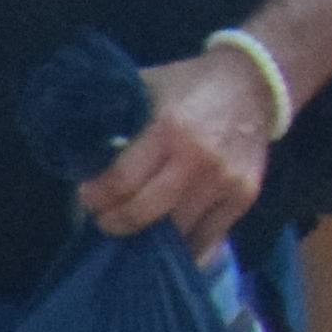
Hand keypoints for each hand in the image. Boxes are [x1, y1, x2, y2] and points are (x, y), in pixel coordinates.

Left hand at [80, 51, 277, 249]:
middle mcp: (197, 160)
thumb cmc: (190, 85)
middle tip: (106, 217)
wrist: (255, 83)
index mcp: (168, 129)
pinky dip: (185, 248)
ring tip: (136, 227)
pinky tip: (170, 241)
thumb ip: (115, 116)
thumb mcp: (148, 87)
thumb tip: (77, 151)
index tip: (89, 198)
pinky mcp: (244, 196)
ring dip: (148, 237)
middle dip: (114, 222)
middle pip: (143, 213)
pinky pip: (208, 240)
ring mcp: (224, 181)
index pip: (120, 182)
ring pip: (174, 232)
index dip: (95, 198)